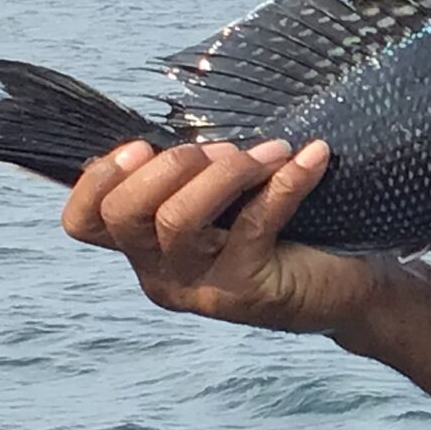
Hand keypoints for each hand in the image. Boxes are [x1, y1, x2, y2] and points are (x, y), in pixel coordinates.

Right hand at [61, 139, 392, 335]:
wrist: (347, 290)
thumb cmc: (284, 235)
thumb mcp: (226, 202)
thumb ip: (193, 176)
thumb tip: (190, 137)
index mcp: (145, 250)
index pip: (83, 223)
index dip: (97, 180)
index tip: (140, 146)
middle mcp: (161, 275)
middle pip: (124, 217)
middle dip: (168, 166)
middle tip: (220, 150)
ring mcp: (200, 289)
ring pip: (178, 221)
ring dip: (224, 172)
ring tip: (270, 152)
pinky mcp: (246, 293)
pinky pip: (253, 224)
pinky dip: (284, 181)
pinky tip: (312, 156)